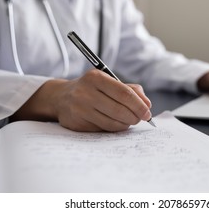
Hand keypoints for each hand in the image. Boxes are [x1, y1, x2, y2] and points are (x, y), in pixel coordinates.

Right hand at [12, 69, 151, 131]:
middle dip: (134, 116)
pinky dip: (114, 128)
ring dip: (125, 124)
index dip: (139, 104)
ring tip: (129, 121)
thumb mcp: (108, 82)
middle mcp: (85, 92)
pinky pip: (102, 129)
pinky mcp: (76, 123)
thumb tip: (147, 104)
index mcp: (95, 78)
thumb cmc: (91, 89)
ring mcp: (79, 108)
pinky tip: (116, 123)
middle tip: (140, 119)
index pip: (124, 92)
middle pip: (119, 109)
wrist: (61, 97)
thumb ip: (130, 89)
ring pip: (112, 122)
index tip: (147, 112)